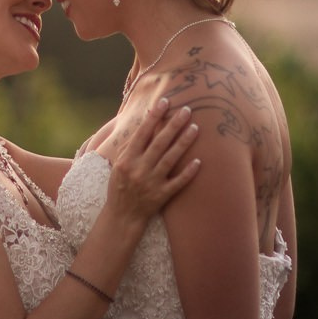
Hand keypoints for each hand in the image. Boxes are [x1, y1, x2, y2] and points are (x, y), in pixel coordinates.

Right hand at [96, 98, 200, 222]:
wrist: (122, 216)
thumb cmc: (120, 186)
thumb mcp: (118, 164)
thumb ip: (130, 146)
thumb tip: (144, 124)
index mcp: (127, 160)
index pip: (142, 133)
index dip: (154, 117)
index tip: (164, 102)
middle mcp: (139, 169)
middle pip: (160, 143)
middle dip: (174, 124)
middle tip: (187, 110)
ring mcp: (152, 183)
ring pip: (171, 159)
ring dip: (184, 142)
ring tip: (195, 128)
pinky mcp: (162, 196)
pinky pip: (178, 182)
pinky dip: (188, 172)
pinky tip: (199, 161)